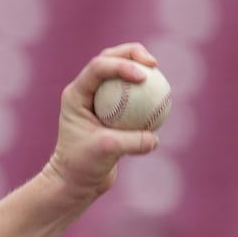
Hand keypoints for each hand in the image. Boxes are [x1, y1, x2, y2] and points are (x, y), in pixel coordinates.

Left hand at [41, 43, 161, 207]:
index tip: (143, 77)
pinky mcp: (112, 113)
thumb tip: (155, 138)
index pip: (98, 67)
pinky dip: (146, 94)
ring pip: (121, 74)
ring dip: (141, 69)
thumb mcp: (107, 151)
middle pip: (110, 59)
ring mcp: (99, 101)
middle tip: (153, 64)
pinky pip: (132, 95)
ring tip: (159, 75)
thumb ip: (131, 141)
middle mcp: (86, 93)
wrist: (75, 182)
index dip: (122, 65)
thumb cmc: (82, 166)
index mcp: (76, 94)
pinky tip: (163, 99)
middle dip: (132, 54)